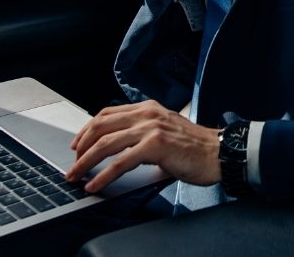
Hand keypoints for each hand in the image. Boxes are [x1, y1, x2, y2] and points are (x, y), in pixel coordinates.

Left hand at [66, 100, 220, 192]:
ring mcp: (151, 128)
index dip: (87, 129)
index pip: (107, 113)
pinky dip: (103, 176)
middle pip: (101, 127)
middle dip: (81, 146)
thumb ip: (144, 132)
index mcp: (148, 108)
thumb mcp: (165, 129)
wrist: (219, 152)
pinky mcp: (155, 146)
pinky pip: (120, 163)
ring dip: (85, 162)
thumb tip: (118, 148)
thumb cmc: (196, 146)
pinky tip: (95, 184)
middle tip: (73, 163)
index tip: (77, 144)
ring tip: (76, 176)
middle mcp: (147, 114)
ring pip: (106, 144)